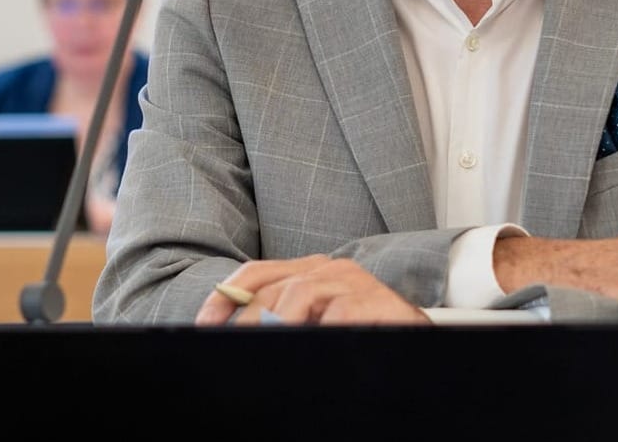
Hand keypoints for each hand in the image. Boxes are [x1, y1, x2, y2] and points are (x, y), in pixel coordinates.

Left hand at [194, 255, 431, 326]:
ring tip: (274, 346)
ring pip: (300, 296)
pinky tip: (320, 343)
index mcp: (310, 271)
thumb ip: (282, 320)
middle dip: (248, 322)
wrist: (413, 338)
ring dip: (281, 326)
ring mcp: (354, 282)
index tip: (205, 325)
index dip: (225, 298)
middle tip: (236, 348)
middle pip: (273, 289)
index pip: (256, 275)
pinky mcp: (377, 300)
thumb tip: (236, 329)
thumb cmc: (360, 332)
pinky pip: (339, 313)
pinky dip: (323, 330)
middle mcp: (330, 269)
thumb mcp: (313, 324)